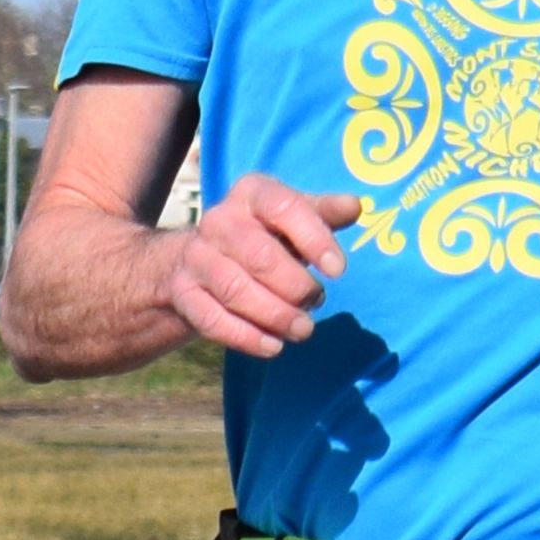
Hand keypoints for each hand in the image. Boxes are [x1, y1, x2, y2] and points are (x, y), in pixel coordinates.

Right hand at [162, 175, 355, 357]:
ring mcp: (196, 258)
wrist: (199, 259)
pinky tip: (273, 346)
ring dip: (275, 315)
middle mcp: (218, 220)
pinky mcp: (183, 293)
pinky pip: (213, 320)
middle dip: (295, 286)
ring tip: (302, 329)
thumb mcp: (293, 218)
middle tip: (317, 303)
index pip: (284, 206)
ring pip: (236, 290)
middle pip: (259, 256)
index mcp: (251, 193)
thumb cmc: (264, 236)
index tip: (338, 271)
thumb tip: (355, 206)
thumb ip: (324, 213)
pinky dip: (246, 337)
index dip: (314, 238)